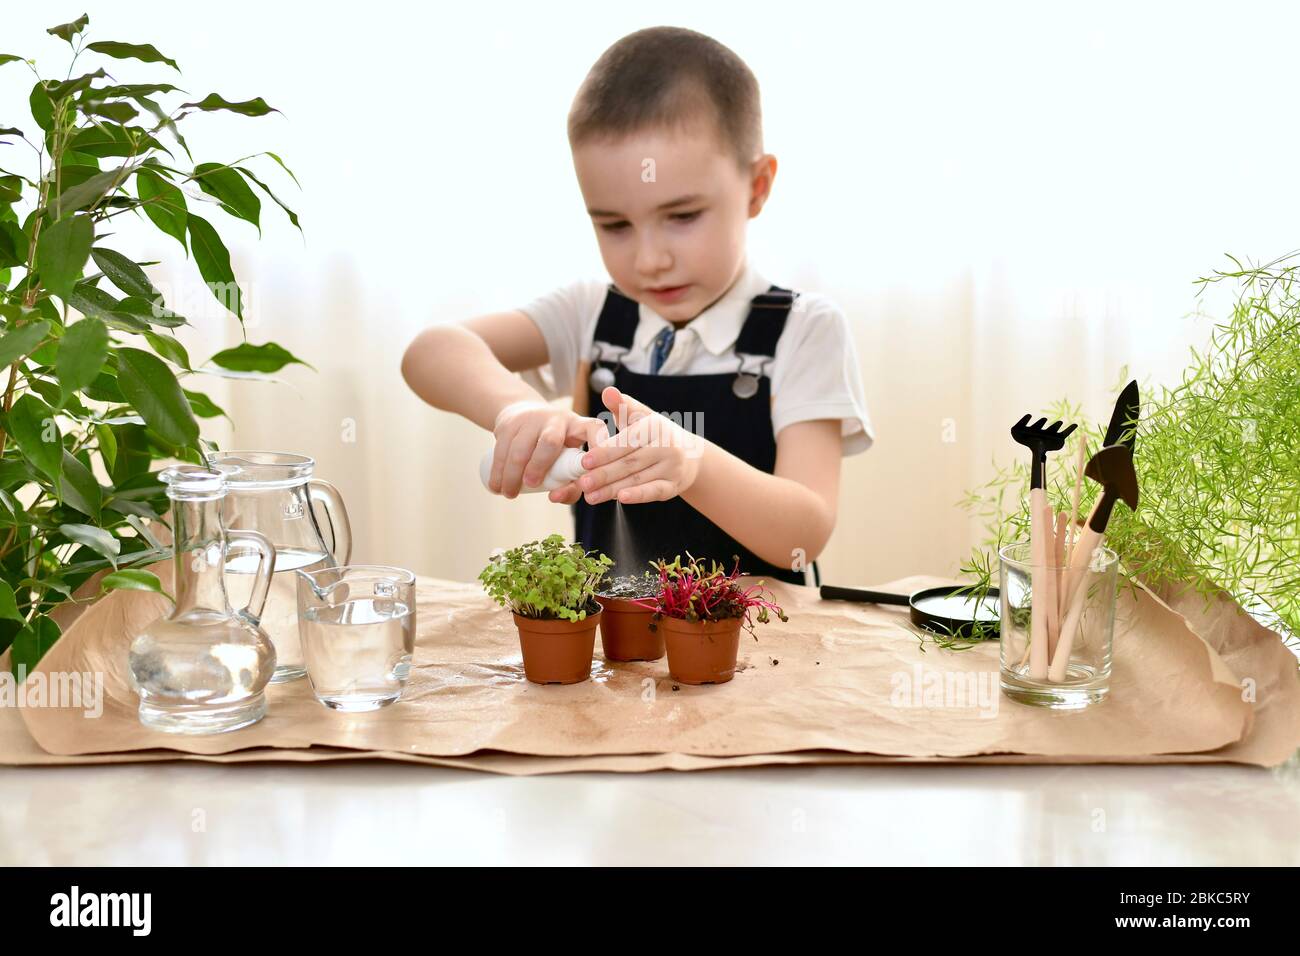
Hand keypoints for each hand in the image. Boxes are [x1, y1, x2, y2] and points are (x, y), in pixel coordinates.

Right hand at [488, 400, 605, 497]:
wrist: (523, 412)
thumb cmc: (554, 445)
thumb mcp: (566, 456)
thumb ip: (571, 482)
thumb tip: (558, 497)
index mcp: (579, 426)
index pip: (594, 430)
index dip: (597, 445)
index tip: (590, 468)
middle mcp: (557, 419)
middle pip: (550, 441)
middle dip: (540, 465)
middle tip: (531, 485)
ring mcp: (531, 419)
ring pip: (520, 447)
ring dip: (512, 474)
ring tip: (509, 494)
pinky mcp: (509, 422)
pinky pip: (501, 448)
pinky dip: (498, 470)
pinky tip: (496, 485)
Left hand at [564, 386, 705, 505]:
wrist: (690, 454)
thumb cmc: (655, 433)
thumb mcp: (642, 416)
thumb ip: (623, 405)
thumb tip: (607, 391)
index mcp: (655, 427)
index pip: (626, 441)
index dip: (605, 452)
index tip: (584, 461)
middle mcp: (667, 446)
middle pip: (630, 462)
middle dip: (604, 474)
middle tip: (582, 483)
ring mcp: (672, 467)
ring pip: (638, 479)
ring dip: (612, 489)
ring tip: (591, 496)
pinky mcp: (674, 486)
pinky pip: (654, 491)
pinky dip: (638, 496)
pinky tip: (620, 498)